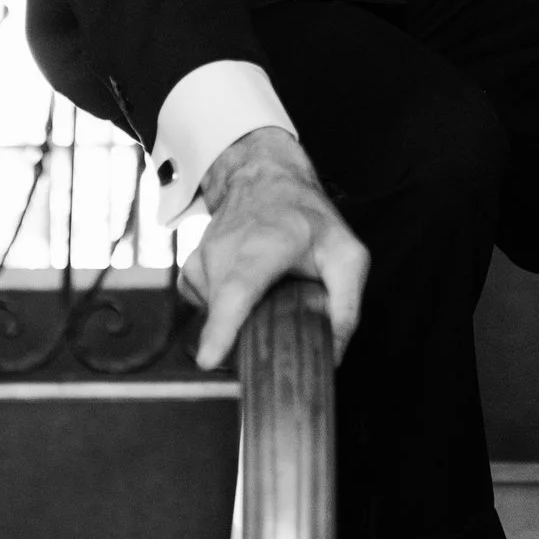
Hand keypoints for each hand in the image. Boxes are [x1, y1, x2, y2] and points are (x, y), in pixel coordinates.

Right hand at [180, 126, 368, 372]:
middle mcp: (228, 249)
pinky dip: (222, 310)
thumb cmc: (307, 218)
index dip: (222, 326)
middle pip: (225, 311)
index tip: (208, 359)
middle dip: (246, 336)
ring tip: (265, 292)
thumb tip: (332, 356)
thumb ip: (346, 306)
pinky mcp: (192, 267)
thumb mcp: (346, 255)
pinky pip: (203, 306)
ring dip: (240, 318)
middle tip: (276, 323)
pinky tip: (244, 291)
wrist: (264, 178)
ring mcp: (204, 257)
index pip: (239, 288)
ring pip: (215, 314)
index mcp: (268, 244)